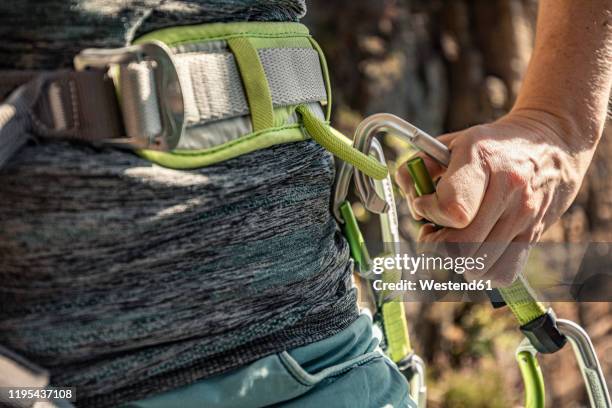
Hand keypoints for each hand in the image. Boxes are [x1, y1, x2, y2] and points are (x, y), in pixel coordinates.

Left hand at [395, 110, 590, 284]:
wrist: (550, 144)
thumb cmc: (491, 146)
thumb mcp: (451, 143)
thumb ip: (418, 167)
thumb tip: (411, 200)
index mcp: (481, 160)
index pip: (452, 210)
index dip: (430, 213)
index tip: (424, 204)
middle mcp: (507, 188)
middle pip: (462, 246)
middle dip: (435, 244)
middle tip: (431, 230)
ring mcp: (523, 215)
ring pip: (478, 266)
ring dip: (455, 260)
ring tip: (453, 238)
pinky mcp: (534, 234)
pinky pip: (502, 273)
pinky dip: (482, 271)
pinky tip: (475, 249)